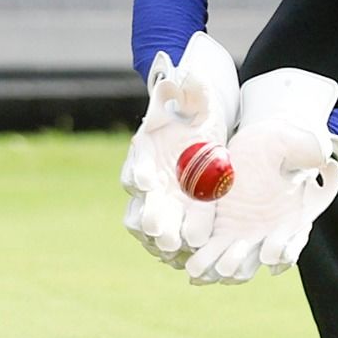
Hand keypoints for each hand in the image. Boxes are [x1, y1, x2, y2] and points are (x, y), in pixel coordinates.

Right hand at [121, 32, 240, 264]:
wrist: (201, 130)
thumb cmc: (193, 113)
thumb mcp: (195, 98)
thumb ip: (188, 90)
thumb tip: (184, 77)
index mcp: (145, 150)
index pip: (136, 163)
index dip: (138, 172)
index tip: (144, 182)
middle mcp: (146, 179)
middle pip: (140, 202)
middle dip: (150, 215)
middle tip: (159, 230)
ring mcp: (158, 200)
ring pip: (150, 224)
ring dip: (160, 237)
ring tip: (171, 249)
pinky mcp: (175, 215)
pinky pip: (168, 236)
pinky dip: (173, 248)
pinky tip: (184, 259)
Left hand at [185, 67, 337, 283]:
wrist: (255, 144)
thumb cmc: (278, 143)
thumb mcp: (294, 141)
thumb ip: (309, 150)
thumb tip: (322, 159)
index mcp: (294, 216)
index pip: (293, 241)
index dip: (284, 249)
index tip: (271, 250)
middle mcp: (270, 232)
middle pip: (257, 258)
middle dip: (243, 263)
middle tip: (231, 260)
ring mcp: (244, 235)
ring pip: (233, 263)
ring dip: (221, 267)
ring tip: (204, 268)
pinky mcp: (219, 230)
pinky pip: (210, 254)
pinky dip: (203, 263)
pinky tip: (193, 266)